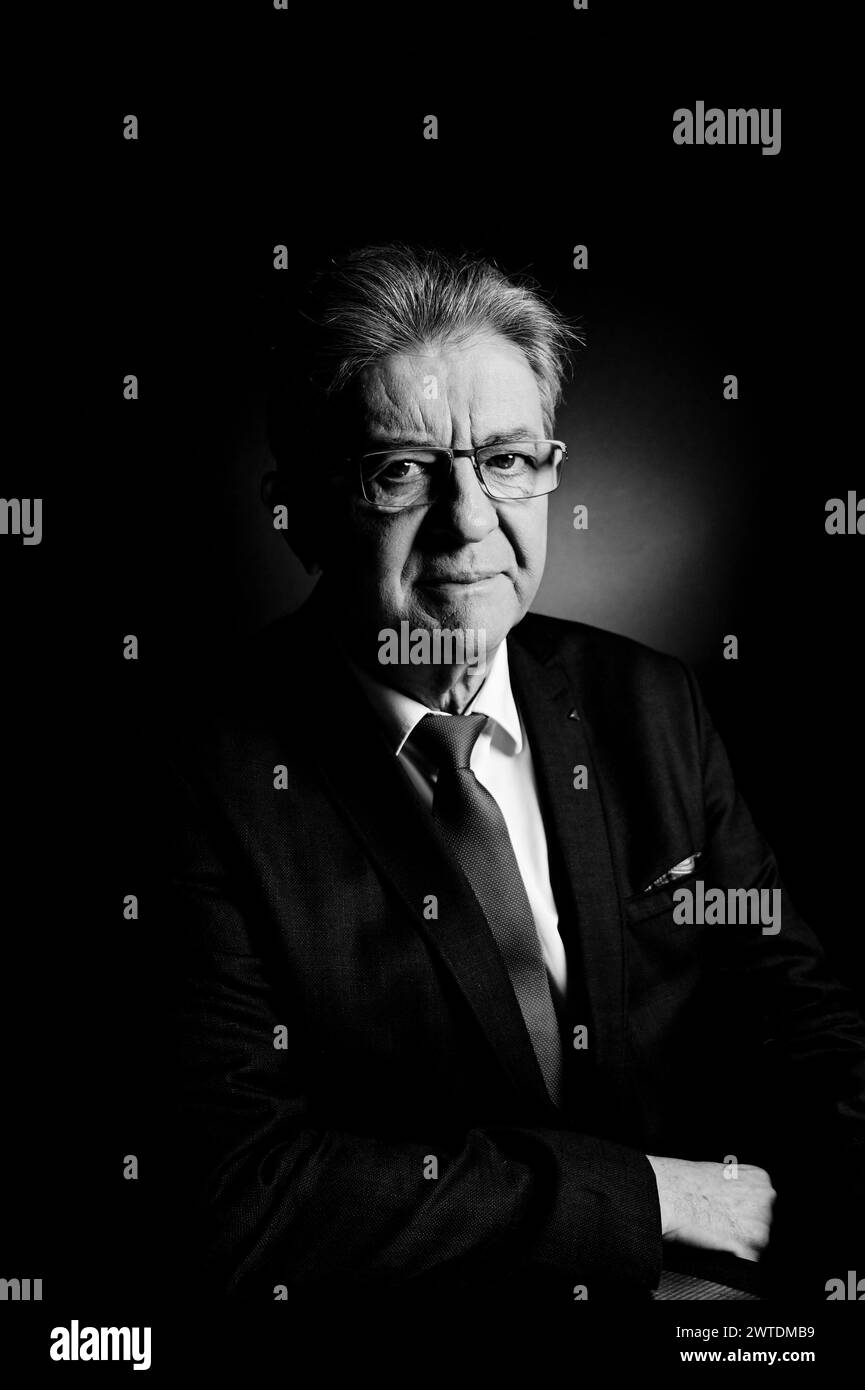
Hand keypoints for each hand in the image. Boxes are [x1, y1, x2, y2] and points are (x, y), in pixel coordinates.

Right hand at [647, 1155, 775, 1261]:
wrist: (665, 1195)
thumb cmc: (682, 1184)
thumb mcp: (718, 1174)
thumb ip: (737, 1190)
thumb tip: (738, 1207)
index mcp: (760, 1180)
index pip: (760, 1205)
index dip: (740, 1212)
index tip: (724, 1212)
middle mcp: (767, 1200)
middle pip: (761, 1225)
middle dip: (742, 1229)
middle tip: (715, 1224)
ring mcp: (761, 1226)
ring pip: (754, 1246)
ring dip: (736, 1245)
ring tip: (711, 1232)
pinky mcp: (750, 1251)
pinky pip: (745, 1265)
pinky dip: (730, 1261)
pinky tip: (713, 1246)